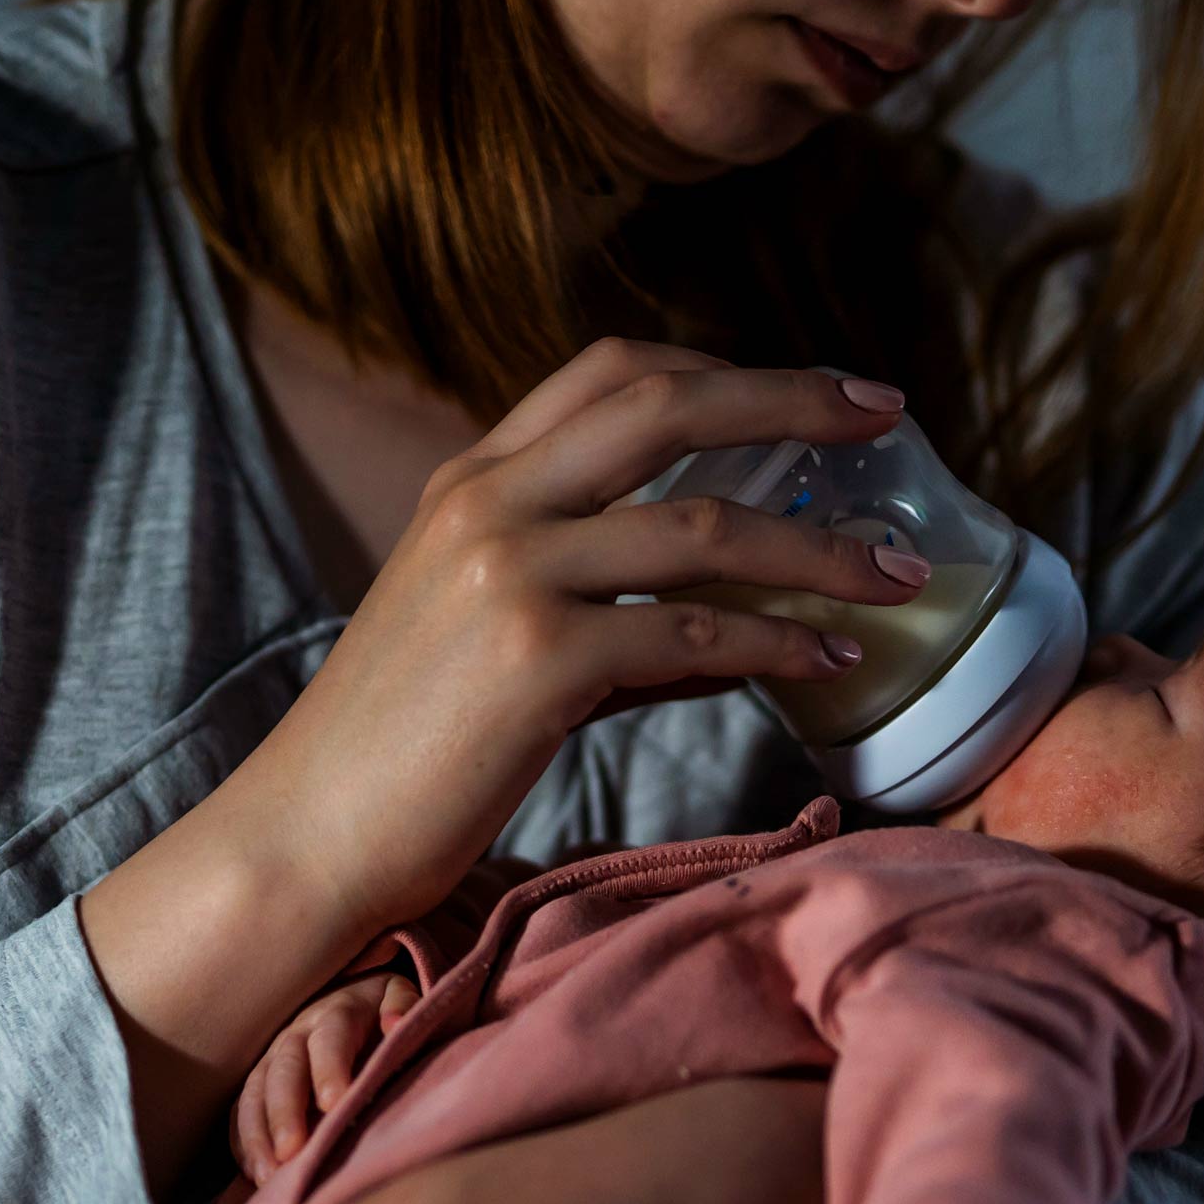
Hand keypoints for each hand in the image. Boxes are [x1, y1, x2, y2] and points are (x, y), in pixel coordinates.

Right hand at [75, 343, 914, 1199]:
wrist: (305, 837)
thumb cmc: (400, 753)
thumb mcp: (480, 635)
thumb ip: (591, 601)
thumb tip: (732, 622)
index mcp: (470, 483)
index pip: (608, 374)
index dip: (723, 366)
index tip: (813, 388)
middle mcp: (487, 504)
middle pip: (664, 405)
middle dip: (793, 398)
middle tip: (889, 413)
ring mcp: (508, 575)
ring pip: (702, 527)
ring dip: (819, 548)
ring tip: (898, 575)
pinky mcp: (535, 660)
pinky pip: (694, 638)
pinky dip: (778, 646)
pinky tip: (830, 662)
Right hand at [230, 971, 418, 1183]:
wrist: (348, 998)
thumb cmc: (381, 1009)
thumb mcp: (398, 994)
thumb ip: (402, 1005)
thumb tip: (395, 1024)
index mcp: (336, 1014)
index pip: (330, 1039)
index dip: (329, 1069)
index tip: (334, 1104)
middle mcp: (296, 1036)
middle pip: (284, 1071)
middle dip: (285, 1112)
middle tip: (291, 1152)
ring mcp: (272, 1059)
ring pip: (255, 1094)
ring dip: (258, 1135)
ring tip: (269, 1176)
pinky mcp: (259, 1083)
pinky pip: (242, 1111)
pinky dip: (244, 1142)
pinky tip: (256, 1173)